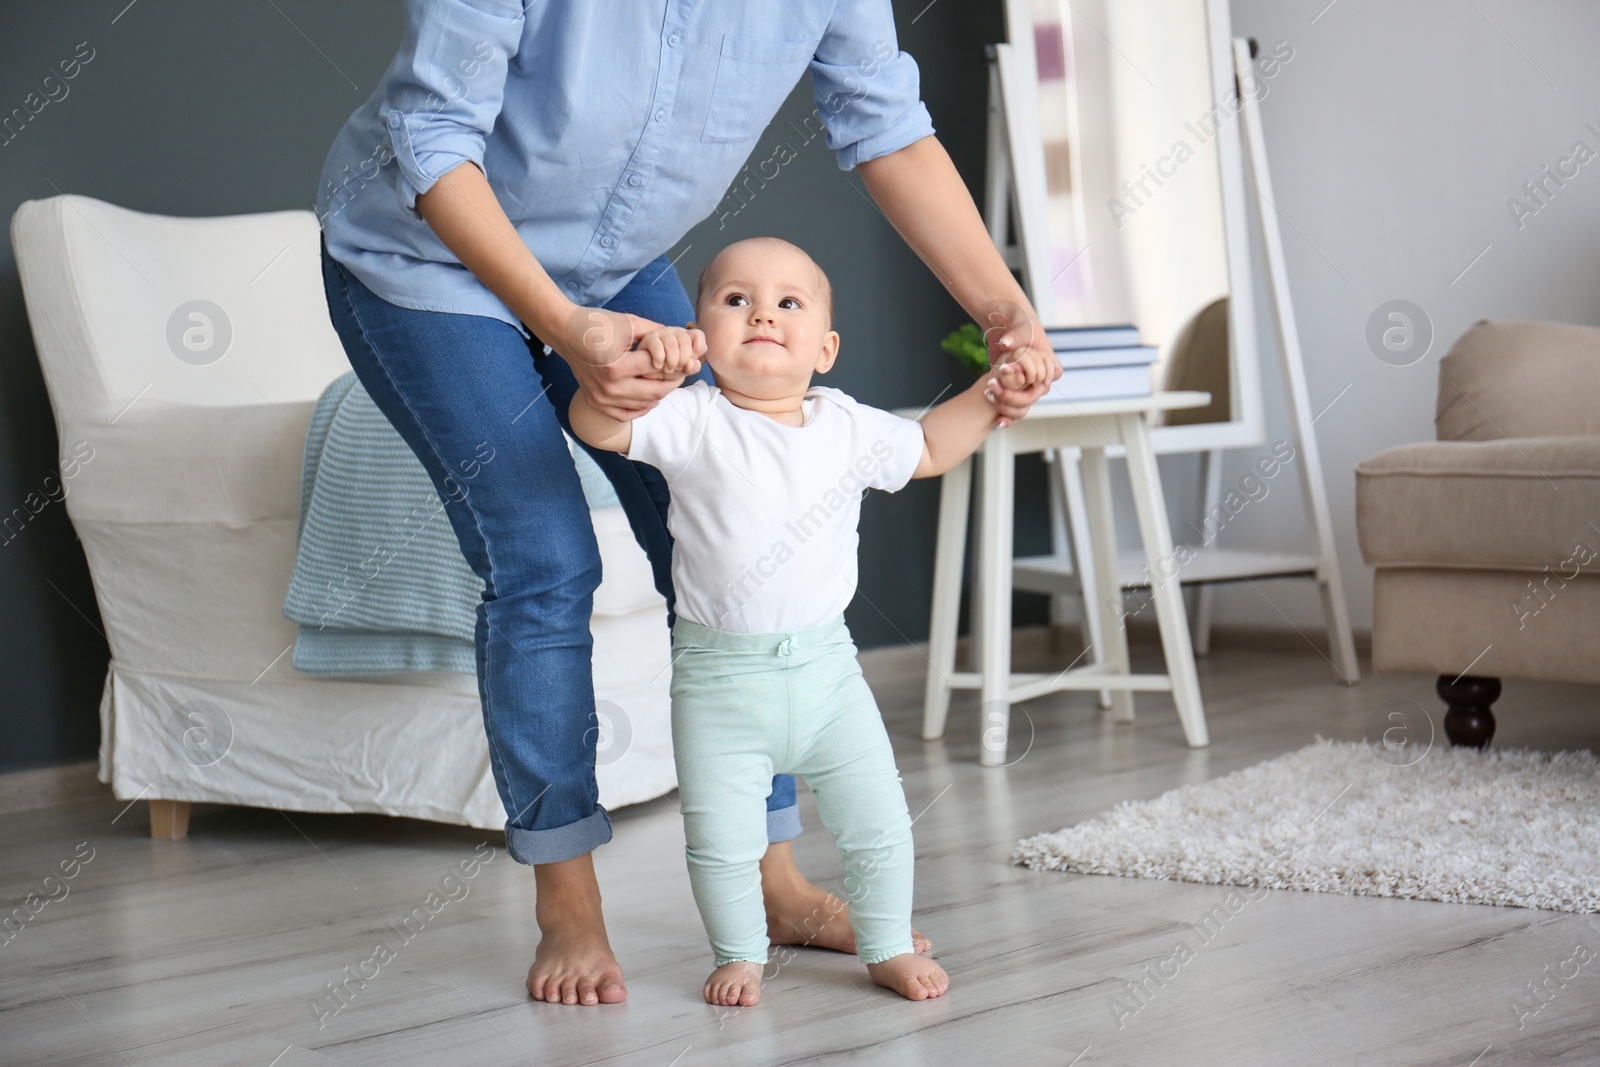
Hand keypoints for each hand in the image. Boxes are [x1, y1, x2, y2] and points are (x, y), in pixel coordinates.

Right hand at [552, 305, 689, 420]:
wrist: (564, 332)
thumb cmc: (596, 324)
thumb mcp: (629, 323)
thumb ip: (656, 332)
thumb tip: (680, 339)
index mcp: (616, 366)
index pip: (657, 369)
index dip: (675, 363)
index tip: (684, 359)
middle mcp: (608, 387)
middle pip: (654, 392)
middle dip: (672, 383)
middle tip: (680, 374)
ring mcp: (601, 398)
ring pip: (644, 405)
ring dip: (659, 395)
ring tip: (666, 382)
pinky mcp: (596, 403)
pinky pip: (626, 415)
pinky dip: (641, 408)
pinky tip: (649, 397)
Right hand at [637, 325, 706, 376]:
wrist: (648, 372)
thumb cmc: (669, 368)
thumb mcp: (684, 370)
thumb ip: (692, 367)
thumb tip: (693, 362)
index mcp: (687, 337)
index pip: (698, 334)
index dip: (698, 347)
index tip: (693, 358)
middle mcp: (675, 332)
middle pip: (685, 339)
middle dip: (683, 358)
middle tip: (678, 367)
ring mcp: (661, 334)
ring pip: (671, 343)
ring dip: (672, 361)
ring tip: (668, 369)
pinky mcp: (648, 339)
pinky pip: (657, 347)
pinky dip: (659, 359)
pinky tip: (658, 365)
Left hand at [980, 305, 1058, 427]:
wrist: (1005, 324)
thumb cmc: (1019, 323)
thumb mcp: (1019, 328)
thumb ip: (1014, 337)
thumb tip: (1006, 344)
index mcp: (1049, 361)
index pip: (1051, 376)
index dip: (1036, 379)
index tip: (1016, 374)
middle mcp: (1040, 376)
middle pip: (1034, 394)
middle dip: (1013, 395)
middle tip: (992, 386)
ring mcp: (1026, 384)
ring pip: (1024, 404)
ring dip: (1008, 407)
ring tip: (990, 398)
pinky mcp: (1013, 389)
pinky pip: (1014, 407)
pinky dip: (1007, 416)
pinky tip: (998, 422)